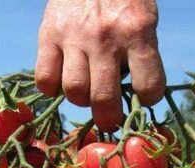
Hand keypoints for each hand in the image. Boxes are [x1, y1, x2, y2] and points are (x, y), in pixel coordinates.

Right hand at [35, 0, 165, 131]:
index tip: (143, 96)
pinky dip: (53, 88)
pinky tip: (62, 80)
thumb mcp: (143, 20)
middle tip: (110, 119)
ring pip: (74, 91)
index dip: (148, 98)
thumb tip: (131, 96)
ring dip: (82, 100)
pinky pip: (45, 78)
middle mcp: (105, 37)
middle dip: (109, 118)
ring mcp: (74, 36)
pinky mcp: (48, 34)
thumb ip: (140, 54)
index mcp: (138, 32)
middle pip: (104, 98)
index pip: (148, 85)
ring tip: (87, 92)